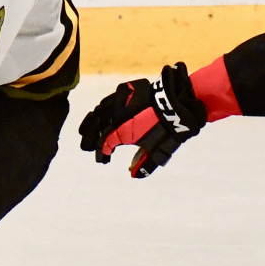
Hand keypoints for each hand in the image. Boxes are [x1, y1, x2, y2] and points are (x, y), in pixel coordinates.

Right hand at [77, 62, 204, 177]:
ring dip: (92, 123)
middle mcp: (117, 116)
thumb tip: (133, 174)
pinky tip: (99, 114)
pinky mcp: (126, 91)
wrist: (179, 103)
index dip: (102, 153)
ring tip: (85, 132)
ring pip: (99, 112)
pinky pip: (108, 101)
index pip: (105, 144)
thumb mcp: (158, 150)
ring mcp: (120, 102)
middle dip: (90, 139)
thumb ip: (144, 163)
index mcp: (122, 132)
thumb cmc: (169, 129)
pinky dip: (101, 110)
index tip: (103, 160)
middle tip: (86, 148)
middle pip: (97, 128)